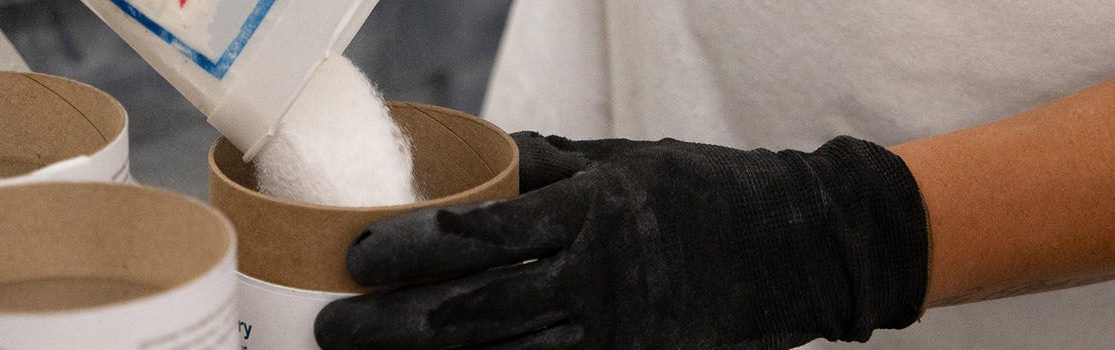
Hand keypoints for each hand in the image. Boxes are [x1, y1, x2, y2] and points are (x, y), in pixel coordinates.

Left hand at [314, 132, 929, 348]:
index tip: (357, 256)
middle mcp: (601, 275)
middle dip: (393, 325)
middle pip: (475, 311)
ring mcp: (622, 331)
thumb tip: (467, 167)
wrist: (801, 243)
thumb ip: (544, 165)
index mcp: (591, 208)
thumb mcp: (623, 159)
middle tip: (334, 329)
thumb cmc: (704, 190)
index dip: (407, 247)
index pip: (478, 233)